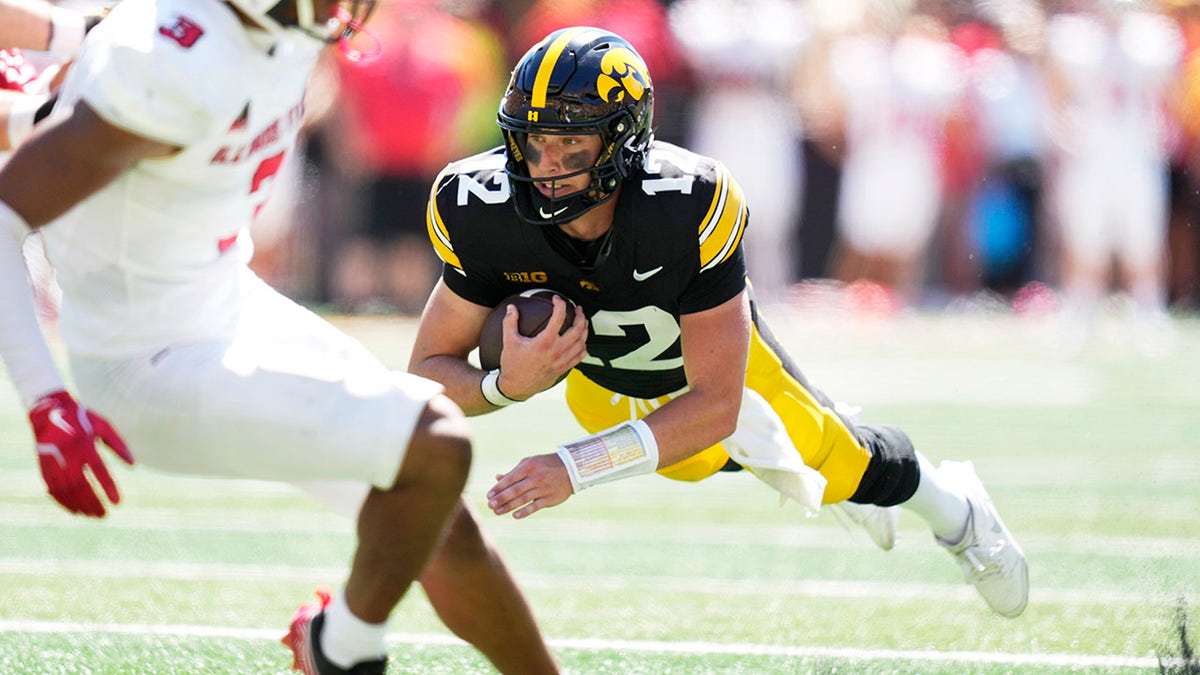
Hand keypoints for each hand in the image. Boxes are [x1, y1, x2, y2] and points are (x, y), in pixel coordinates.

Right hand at [29, 390, 133, 516]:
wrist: (48, 410)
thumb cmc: (81, 419)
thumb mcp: (103, 426)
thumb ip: (118, 445)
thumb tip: (133, 465)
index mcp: (85, 444)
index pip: (100, 472)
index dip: (108, 489)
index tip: (118, 503)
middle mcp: (68, 455)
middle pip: (81, 485)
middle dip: (93, 502)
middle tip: (104, 515)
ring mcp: (54, 461)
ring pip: (66, 490)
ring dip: (79, 505)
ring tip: (92, 515)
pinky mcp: (44, 466)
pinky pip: (52, 489)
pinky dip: (63, 502)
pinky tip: (74, 510)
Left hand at [487, 453, 572, 518]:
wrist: (571, 469)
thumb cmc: (546, 465)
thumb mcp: (530, 463)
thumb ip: (514, 472)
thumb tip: (497, 478)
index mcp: (529, 467)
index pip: (510, 479)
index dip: (498, 488)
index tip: (489, 495)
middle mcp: (536, 477)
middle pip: (515, 490)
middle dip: (501, 499)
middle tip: (490, 505)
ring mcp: (544, 488)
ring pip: (523, 499)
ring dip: (509, 507)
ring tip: (497, 512)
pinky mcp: (550, 498)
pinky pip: (535, 506)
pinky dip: (525, 511)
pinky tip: (515, 516)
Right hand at [497, 300, 587, 398]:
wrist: (517, 387)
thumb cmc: (513, 365)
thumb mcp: (509, 342)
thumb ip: (510, 322)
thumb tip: (512, 308)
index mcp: (545, 342)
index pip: (559, 318)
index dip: (560, 304)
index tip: (557, 299)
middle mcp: (557, 351)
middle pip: (577, 330)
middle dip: (580, 316)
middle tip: (578, 309)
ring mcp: (562, 361)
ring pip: (582, 343)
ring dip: (585, 330)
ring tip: (583, 322)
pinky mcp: (563, 369)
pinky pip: (580, 357)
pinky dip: (583, 347)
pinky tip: (581, 342)